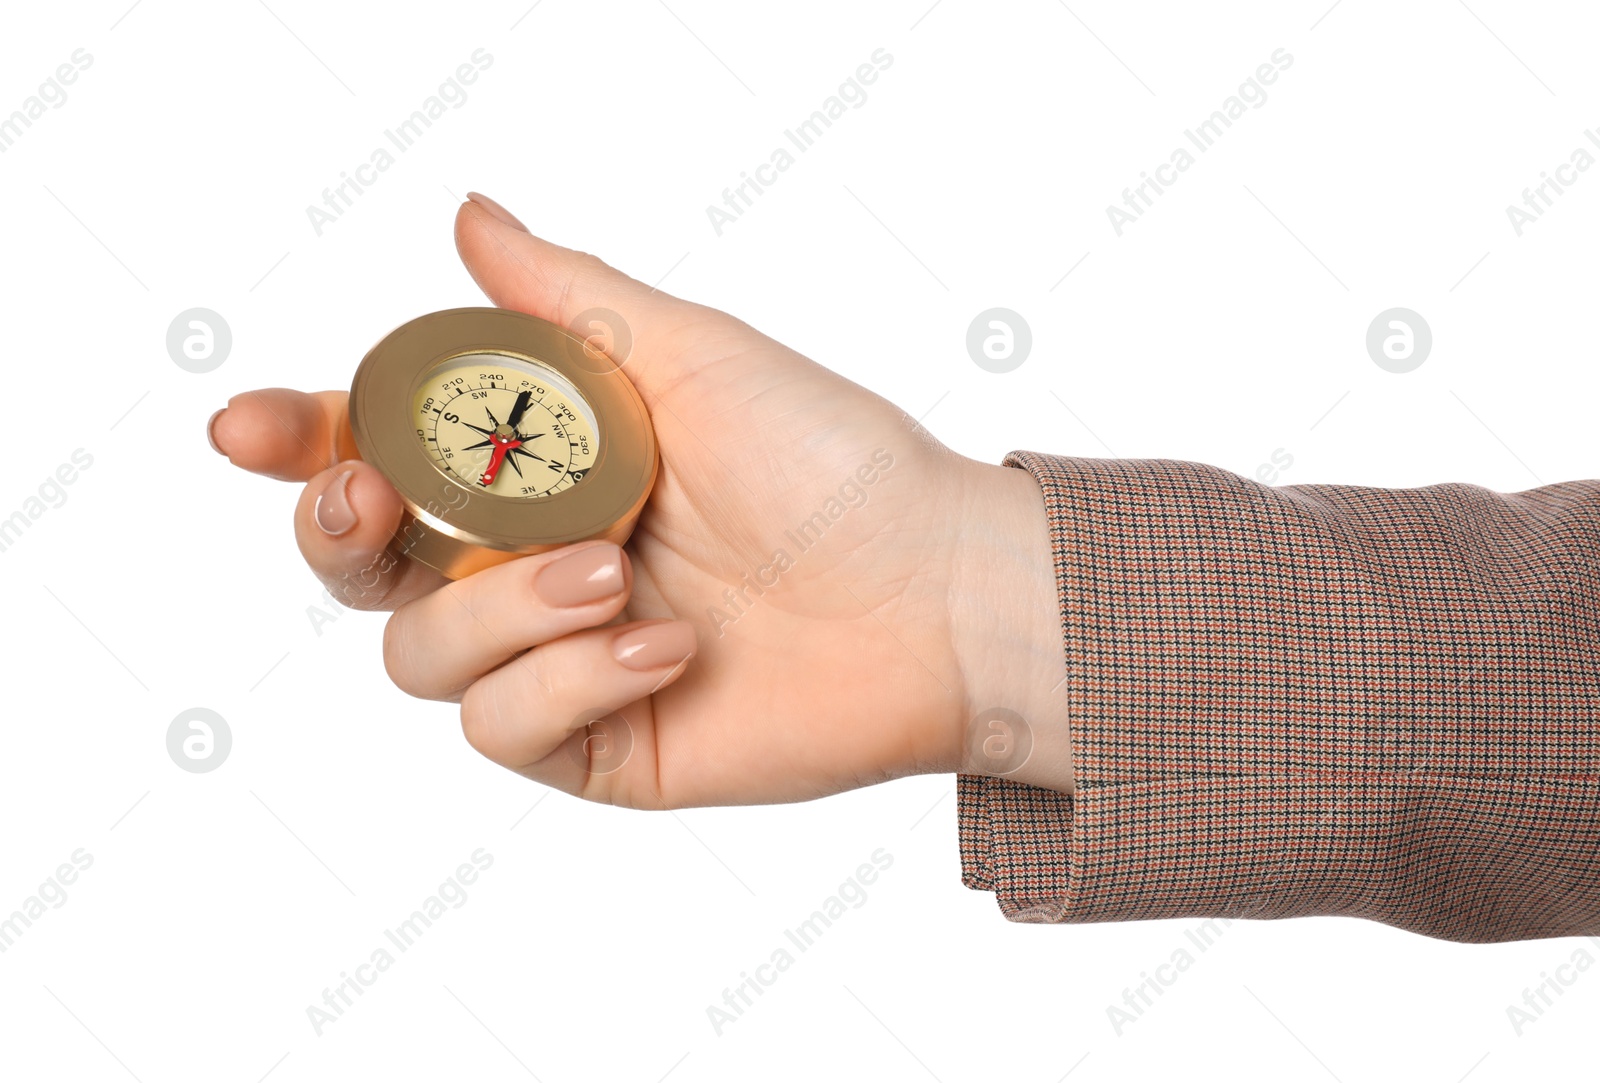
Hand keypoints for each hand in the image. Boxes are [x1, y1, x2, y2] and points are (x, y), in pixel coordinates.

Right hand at [208, 192, 1071, 807]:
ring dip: (503, 607)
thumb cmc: (832, 461)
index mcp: (543, 468)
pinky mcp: (594, 744)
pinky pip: (504, 729)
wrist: (935, 593)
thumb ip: (566, 298)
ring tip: (614, 573)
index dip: (304, 440)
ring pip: (421, 658)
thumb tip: (469, 214)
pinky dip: (572, 679)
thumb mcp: (690, 354)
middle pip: (365, 571)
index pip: (385, 452)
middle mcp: (533, 565)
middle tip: (369, 495)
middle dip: (339, 531)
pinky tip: (669, 645)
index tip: (246, 424)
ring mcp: (559, 661)